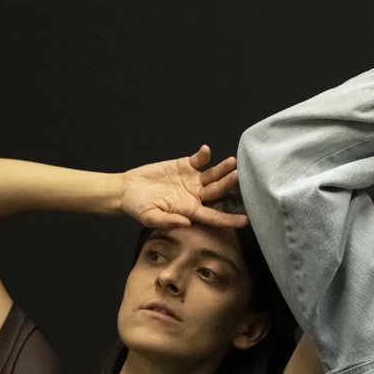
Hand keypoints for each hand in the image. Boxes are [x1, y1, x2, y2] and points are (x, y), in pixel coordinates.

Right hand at [118, 146, 246, 229]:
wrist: (127, 189)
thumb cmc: (138, 208)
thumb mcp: (150, 218)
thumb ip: (168, 221)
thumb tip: (186, 223)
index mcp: (191, 211)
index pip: (214, 216)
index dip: (229, 219)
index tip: (246, 220)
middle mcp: (196, 195)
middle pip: (217, 191)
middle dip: (228, 185)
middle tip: (238, 177)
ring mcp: (192, 180)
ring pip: (213, 175)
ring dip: (222, 169)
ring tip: (232, 162)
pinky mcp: (185, 166)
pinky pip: (198, 160)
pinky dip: (203, 156)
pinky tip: (205, 151)